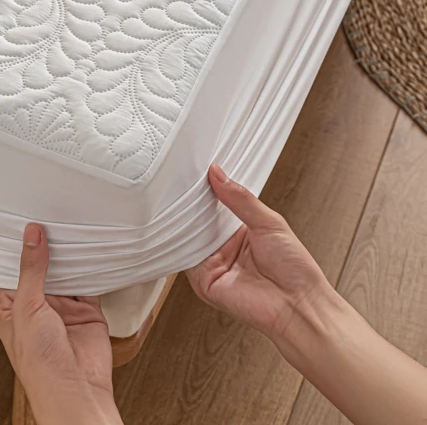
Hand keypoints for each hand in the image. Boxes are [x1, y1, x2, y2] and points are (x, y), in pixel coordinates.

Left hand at [0, 223, 122, 424]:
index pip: (13, 272)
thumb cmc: (40, 365)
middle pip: (42, 270)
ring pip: (66, 275)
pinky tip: (90, 251)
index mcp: (15, 310)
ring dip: (68, 257)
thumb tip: (31, 237)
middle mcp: (39, 309)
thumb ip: (31, 271)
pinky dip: (91, 269)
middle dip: (45, 249)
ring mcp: (63, 311)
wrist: (76, 391)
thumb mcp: (27, 309)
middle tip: (48, 218)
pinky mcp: (87, 313)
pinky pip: (89, 285)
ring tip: (68, 227)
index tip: (20, 223)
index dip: (17, 250)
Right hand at [186, 164, 333, 344]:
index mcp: (239, 229)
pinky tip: (181, 228)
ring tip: (179, 199)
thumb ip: (241, 199)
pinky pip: (184, 258)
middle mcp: (223, 246)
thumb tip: (218, 174)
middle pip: (198, 219)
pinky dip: (181, 243)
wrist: (299, 306)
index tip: (197, 170)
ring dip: (184, 220)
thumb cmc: (295, 270)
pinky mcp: (203, 279)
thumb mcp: (269, 222)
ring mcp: (212, 262)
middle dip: (191, 202)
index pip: (214, 204)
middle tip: (183, 180)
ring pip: (188, 236)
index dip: (207, 189)